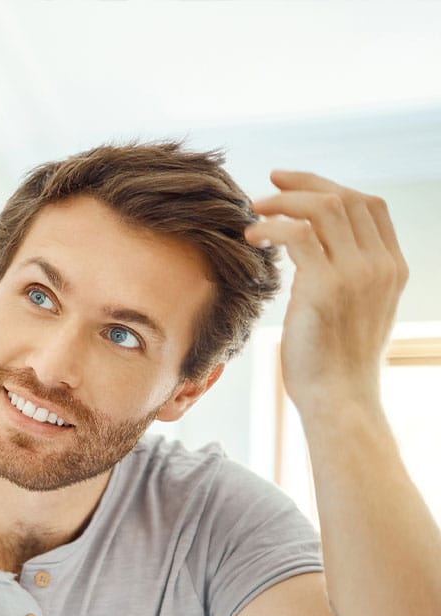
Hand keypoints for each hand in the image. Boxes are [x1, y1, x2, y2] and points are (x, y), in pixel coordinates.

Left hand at [245, 171, 407, 416]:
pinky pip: (299, 236)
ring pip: (324, 208)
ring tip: (254, 211)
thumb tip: (318, 255)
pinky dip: (272, 228)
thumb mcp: (356, 312)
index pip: (370, 205)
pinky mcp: (326, 288)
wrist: (341, 400)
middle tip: (267, 186)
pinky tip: (253, 238)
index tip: (294, 184)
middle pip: (346, 198)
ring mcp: (357, 275)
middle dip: (303, 184)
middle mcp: (380, 266)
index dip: (331, 185)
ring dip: (284, 202)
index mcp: (392, 268)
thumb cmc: (337, 363)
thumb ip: (349, 278)